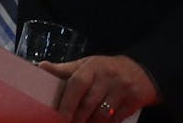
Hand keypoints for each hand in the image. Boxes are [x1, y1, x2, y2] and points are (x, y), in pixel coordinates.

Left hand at [41, 55, 158, 122]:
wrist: (141, 70)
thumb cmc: (106, 69)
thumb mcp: (86, 65)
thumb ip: (65, 69)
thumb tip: (41, 66)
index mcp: (93, 67)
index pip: (77, 84)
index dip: (68, 102)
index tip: (60, 116)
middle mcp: (108, 76)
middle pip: (89, 103)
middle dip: (77, 118)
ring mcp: (123, 89)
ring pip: (102, 114)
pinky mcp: (135, 100)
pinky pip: (116, 118)